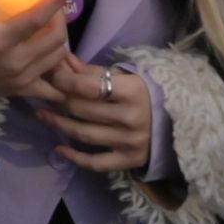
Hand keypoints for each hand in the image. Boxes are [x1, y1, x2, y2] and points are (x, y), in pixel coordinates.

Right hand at [0, 0, 72, 103]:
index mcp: (0, 40)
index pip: (37, 19)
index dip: (56, 0)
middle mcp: (16, 62)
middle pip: (56, 39)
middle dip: (60, 17)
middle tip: (52, 6)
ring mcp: (22, 79)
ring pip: (58, 58)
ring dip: (59, 39)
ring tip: (50, 26)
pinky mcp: (22, 90)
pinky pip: (52, 86)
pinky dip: (58, 73)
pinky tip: (53, 59)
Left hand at [36, 54, 152, 172]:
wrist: (181, 122)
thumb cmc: (145, 93)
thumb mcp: (122, 76)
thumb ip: (89, 71)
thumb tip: (58, 60)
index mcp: (131, 91)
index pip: (87, 87)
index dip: (62, 80)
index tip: (48, 74)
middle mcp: (130, 118)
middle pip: (82, 110)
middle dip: (57, 100)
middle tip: (42, 93)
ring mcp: (130, 141)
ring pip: (84, 134)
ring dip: (58, 124)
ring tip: (42, 114)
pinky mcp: (130, 160)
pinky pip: (97, 163)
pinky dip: (75, 158)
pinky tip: (58, 150)